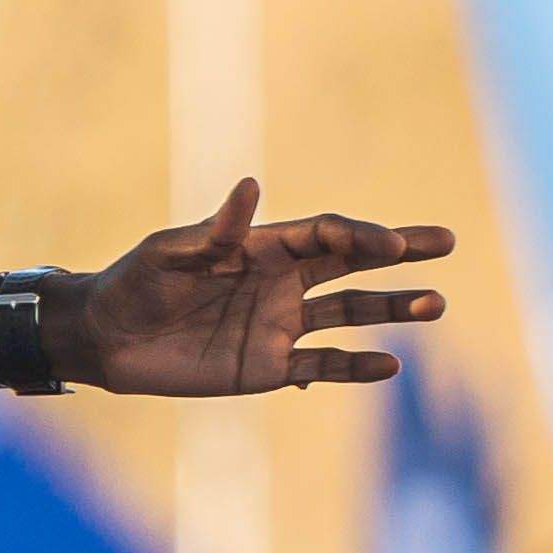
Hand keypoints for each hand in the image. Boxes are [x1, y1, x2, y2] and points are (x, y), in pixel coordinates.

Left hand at [60, 181, 451, 401]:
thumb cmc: (134, 282)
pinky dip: (356, 366)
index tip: (392, 243)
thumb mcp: (168, 251)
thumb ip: (214, 228)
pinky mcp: (268, 367)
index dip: (360, 235)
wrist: (106, 339)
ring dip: (393, 308)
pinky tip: (390, 363)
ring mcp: (278, 324)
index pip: (325, 235)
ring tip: (436, 304)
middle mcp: (280, 281)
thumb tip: (251, 186)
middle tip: (446, 243)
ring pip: (350, 312)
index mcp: (261, 246)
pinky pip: (322, 365)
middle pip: (352, 262)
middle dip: (399, 253)